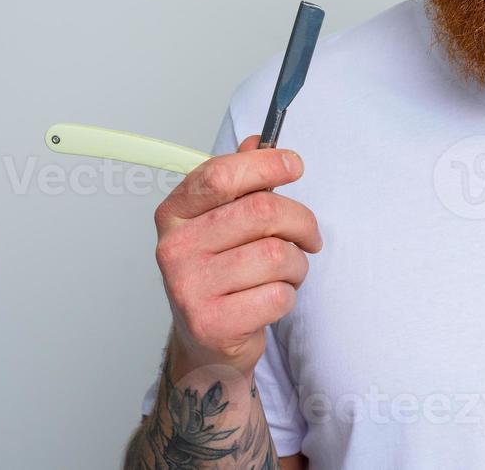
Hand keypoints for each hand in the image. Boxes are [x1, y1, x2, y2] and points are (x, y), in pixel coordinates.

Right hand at [153, 135, 322, 380]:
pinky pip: (277, 295)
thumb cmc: (221, 274)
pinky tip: (271, 298)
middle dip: (301, 221)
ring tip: (286, 272)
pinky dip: (287, 296)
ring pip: (276, 255)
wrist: (206, 344)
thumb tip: (259, 139)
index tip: (295, 166)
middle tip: (309, 236)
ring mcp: (189, 288)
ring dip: (296, 264)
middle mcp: (174, 248)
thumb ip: (240, 180)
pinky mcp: (211, 323)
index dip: (266, 165)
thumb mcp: (223, 221)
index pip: (221, 175)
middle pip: (261, 212)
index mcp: (175, 214)